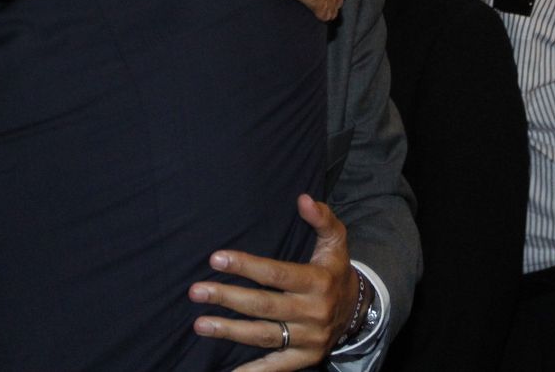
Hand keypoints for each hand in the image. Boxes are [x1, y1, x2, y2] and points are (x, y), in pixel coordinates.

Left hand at [189, 195, 357, 370]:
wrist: (358, 310)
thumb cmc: (335, 270)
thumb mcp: (336, 241)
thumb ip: (322, 218)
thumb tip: (304, 199)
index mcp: (318, 282)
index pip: (276, 274)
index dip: (246, 266)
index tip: (216, 258)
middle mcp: (313, 312)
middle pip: (263, 306)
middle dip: (227, 298)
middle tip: (196, 291)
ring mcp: (309, 338)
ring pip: (264, 335)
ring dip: (229, 331)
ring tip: (200, 324)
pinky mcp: (305, 358)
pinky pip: (276, 367)